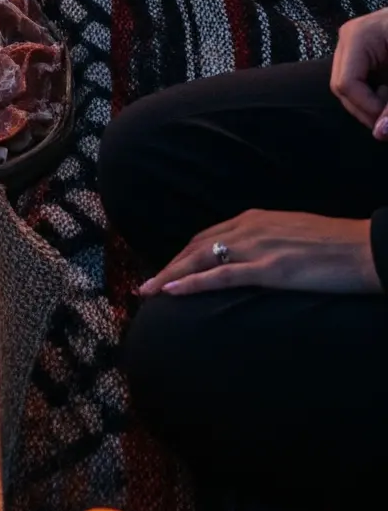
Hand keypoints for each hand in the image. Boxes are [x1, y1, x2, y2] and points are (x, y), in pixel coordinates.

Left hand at [139, 209, 379, 298]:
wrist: (364, 249)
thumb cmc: (334, 247)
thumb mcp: (291, 238)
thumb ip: (268, 244)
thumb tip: (253, 261)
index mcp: (255, 219)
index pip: (207, 236)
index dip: (182, 255)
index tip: (165, 270)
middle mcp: (249, 227)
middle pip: (196, 246)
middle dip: (168, 266)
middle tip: (146, 286)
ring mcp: (258, 248)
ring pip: (201, 260)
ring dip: (170, 276)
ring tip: (147, 292)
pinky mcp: (269, 270)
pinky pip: (221, 276)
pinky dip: (192, 283)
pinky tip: (171, 292)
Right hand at [330, 8, 387, 137]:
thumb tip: (379, 133)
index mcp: (358, 37)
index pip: (346, 83)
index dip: (369, 108)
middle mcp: (349, 39)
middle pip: (341, 87)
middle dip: (368, 108)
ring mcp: (352, 45)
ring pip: (347, 88)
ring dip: (371, 103)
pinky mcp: (361, 53)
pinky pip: (356, 82)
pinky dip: (374, 96)